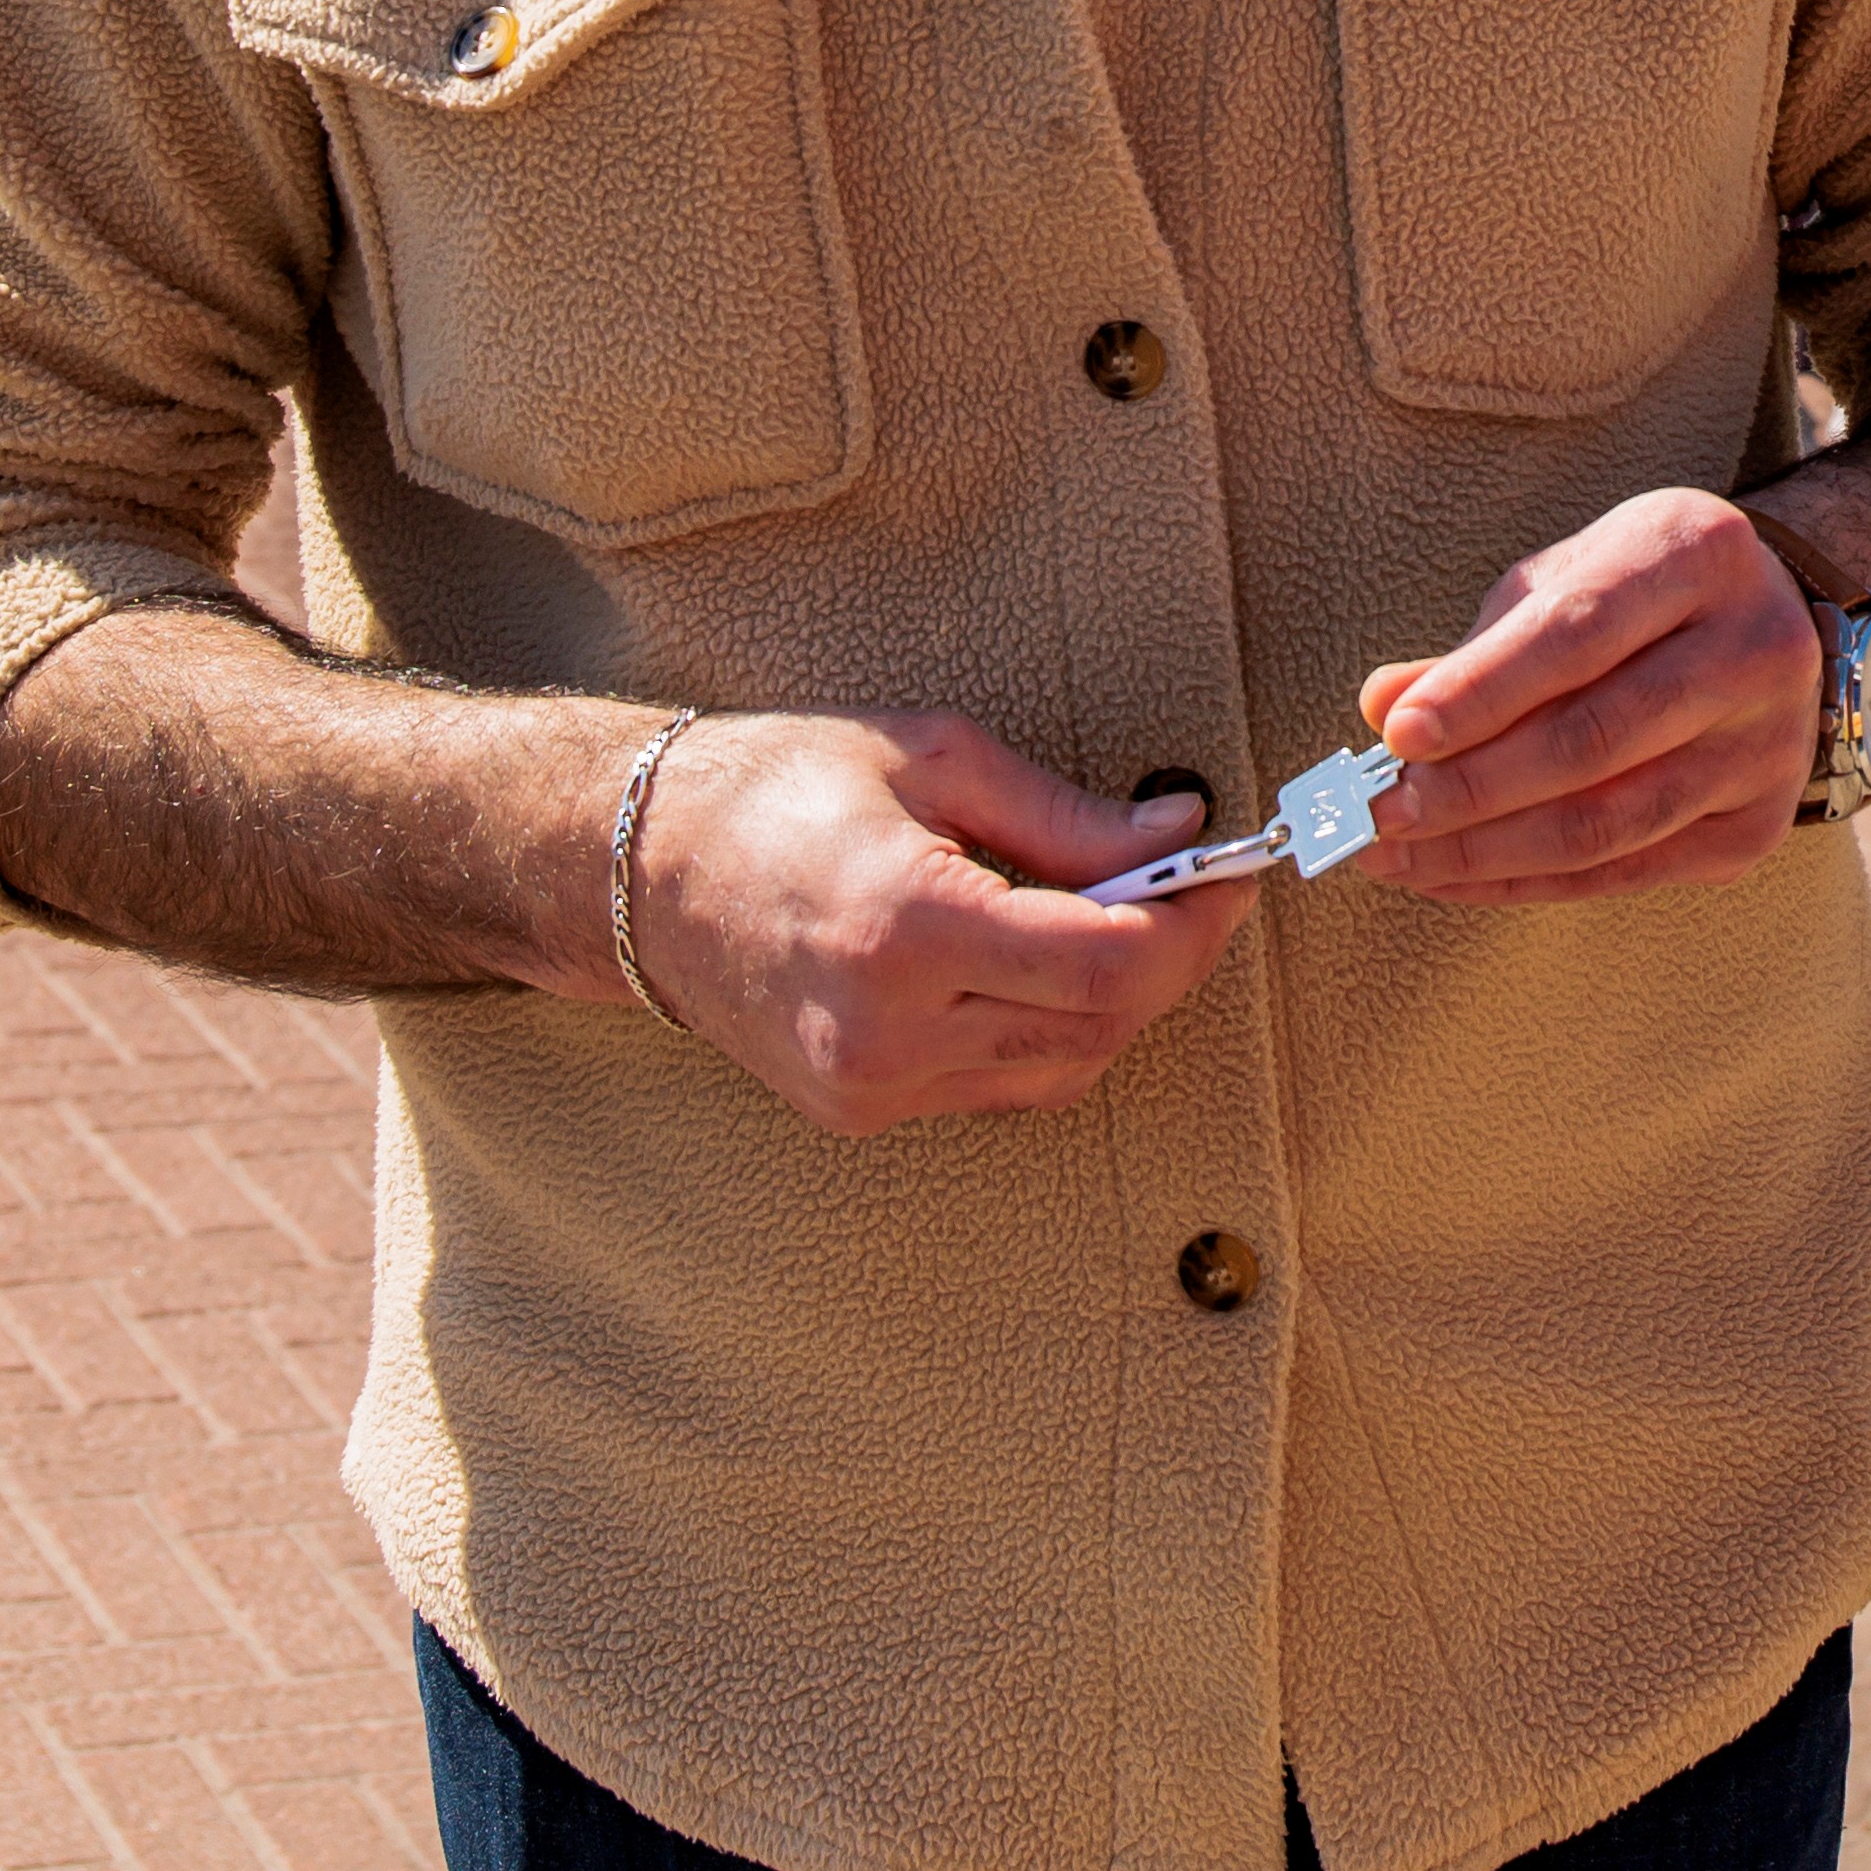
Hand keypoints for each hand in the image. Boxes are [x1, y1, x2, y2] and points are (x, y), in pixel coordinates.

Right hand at [628, 709, 1262, 1132]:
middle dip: (1173, 954)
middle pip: (1102, 1021)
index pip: (1109, 961)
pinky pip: (1006, 1084)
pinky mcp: (861, 1110)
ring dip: (1116, 998)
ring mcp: (871, 1085)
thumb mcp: (933, 759)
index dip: (1196, 921)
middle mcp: (888, 1028)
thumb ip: (1068, 815)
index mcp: (906, 925)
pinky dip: (1050, 1029)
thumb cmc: (776, 788)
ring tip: (1116, 915)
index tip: (1231, 870)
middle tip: (1198, 885)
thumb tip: (1180, 828)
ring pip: (1067, 1065)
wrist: (639, 872)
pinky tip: (1036, 964)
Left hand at [1355, 486, 1823, 904]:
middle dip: (1470, 787)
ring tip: (1399, 854)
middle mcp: (1754, 650)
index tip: (1398, 734)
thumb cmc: (1643, 593)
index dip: (1482, 691)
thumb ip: (1479, 646)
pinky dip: (1528, 880)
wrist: (1770, 624)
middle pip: (1594, 740)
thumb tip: (1383, 708)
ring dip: (1486, 849)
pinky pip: (1625, 871)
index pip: (1578, 633)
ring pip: (1608, 822)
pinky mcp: (1755, 825)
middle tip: (1380, 813)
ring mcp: (1767, 747)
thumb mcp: (1566, 578)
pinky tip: (1457, 875)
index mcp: (1700, 555)